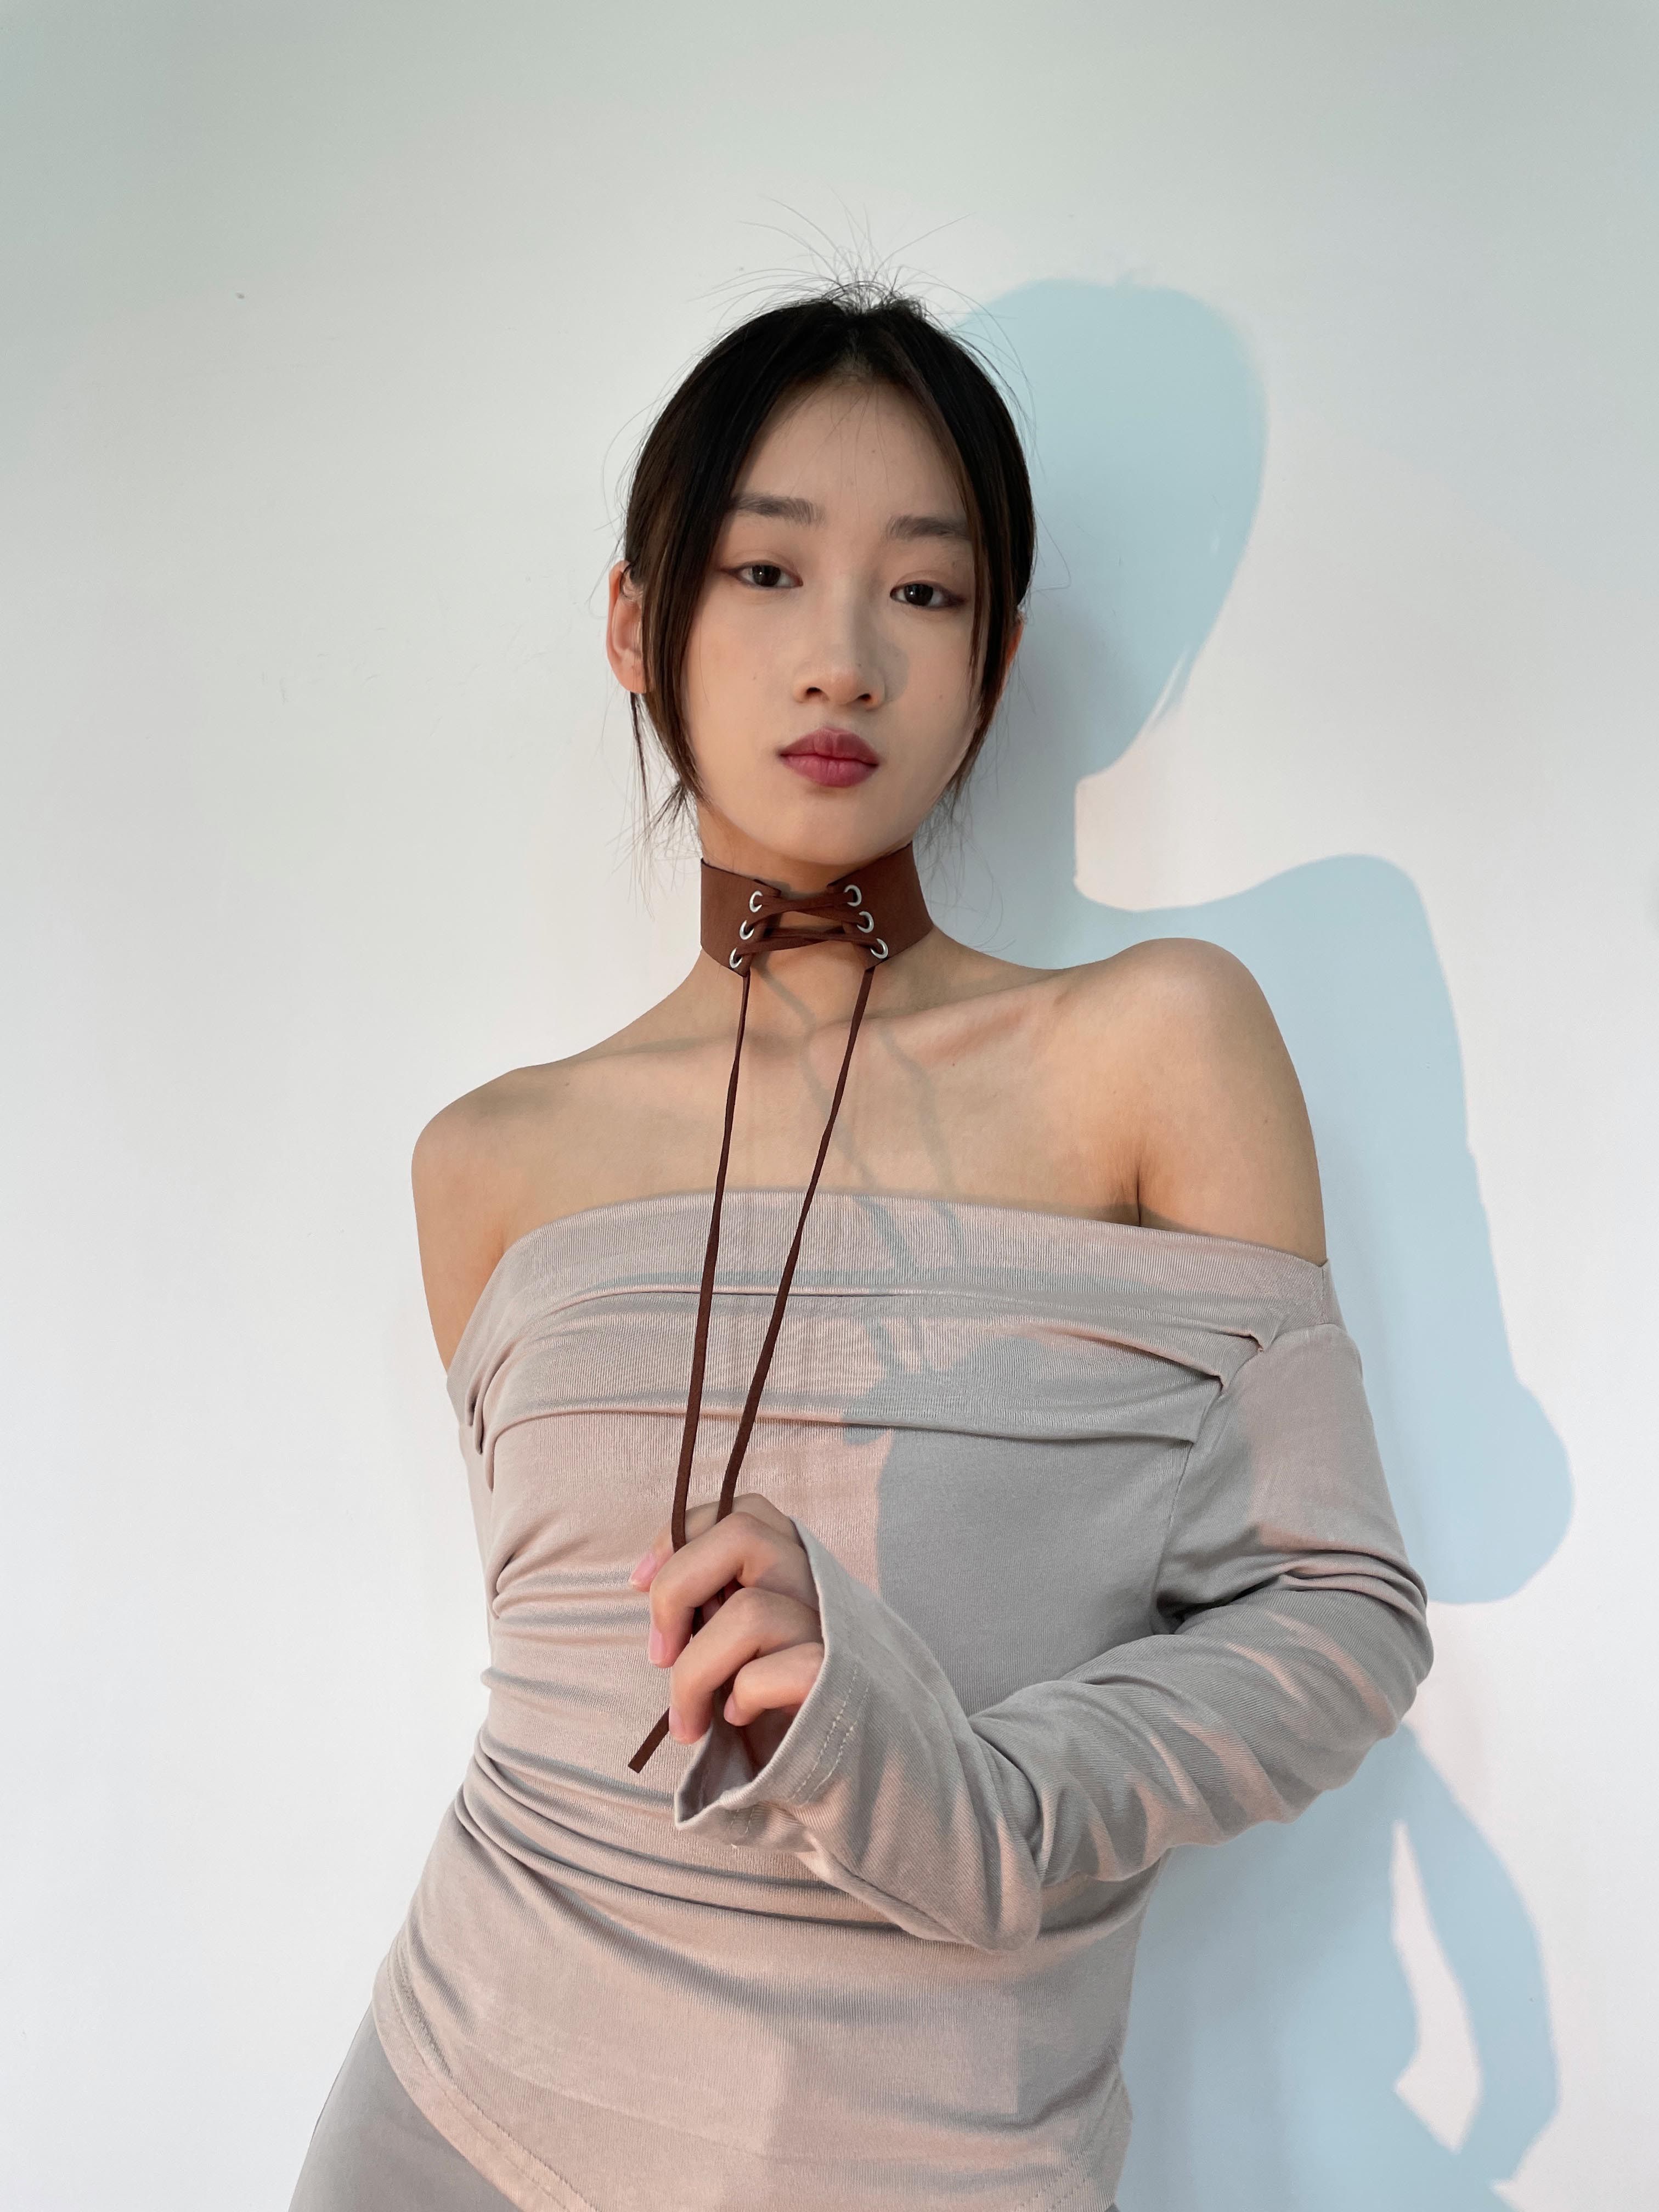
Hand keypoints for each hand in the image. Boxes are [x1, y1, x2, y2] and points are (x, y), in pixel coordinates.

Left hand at [629, 1494, 822, 1748]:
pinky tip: (741, 1719)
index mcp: (797, 1568)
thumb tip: (653, 1583)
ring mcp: (831, 1630)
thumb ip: (720, 1602)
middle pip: (742, 1534)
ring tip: (688, 1717)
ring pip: (748, 1611)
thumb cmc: (783, 1698)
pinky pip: (764, 1674)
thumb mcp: (749, 1640)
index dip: (682, 1535)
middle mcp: (818, 1586)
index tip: (640, 1582)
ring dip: (694, 1673)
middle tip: (660, 1653)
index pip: (742, 1511)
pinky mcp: (833, 1678)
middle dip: (677, 1588)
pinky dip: (738, 1698)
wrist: (853, 1757)